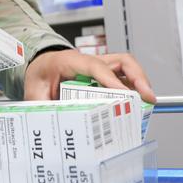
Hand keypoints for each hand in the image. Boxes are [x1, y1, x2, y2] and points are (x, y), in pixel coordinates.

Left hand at [23, 49, 155, 103]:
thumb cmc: (39, 75)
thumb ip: (40, 105)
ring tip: (148, 100)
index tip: (125, 95)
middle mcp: (89, 60)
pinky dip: (134, 87)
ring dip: (140, 81)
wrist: (39, 65)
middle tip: (148, 97)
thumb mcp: (34, 91)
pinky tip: (138, 102)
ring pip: (126, 66)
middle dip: (138, 77)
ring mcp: (99, 65)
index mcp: (69, 61)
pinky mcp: (104, 73)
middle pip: (120, 60)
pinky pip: (124, 76)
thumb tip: (50, 122)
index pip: (95, 67)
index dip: (112, 80)